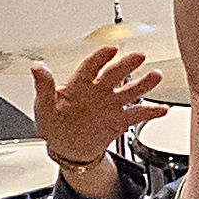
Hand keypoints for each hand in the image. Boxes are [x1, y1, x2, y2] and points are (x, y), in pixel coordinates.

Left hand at [32, 35, 160, 171]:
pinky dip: (151, 112)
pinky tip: (161, 109)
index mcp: (79, 84)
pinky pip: (137, 114)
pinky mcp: (120, 120)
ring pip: (130, 91)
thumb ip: (44, 87)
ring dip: (144, 83)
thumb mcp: (43, 107)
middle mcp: (99, 91)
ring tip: (155, 76)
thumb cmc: (54, 124)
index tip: (110, 50)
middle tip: (138, 56)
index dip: (100, 57)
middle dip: (126, 65)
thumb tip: (37, 67)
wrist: (67, 148)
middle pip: (114, 74)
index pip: (91, 66)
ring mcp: (111, 105)